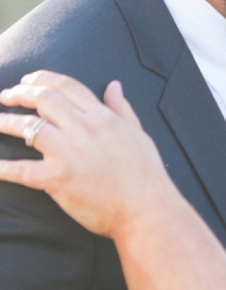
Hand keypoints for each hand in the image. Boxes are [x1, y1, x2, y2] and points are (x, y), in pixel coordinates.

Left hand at [0, 71, 173, 235]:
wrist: (147, 210)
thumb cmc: (146, 176)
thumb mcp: (138, 133)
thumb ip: (122, 108)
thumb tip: (114, 85)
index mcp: (102, 117)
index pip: (66, 86)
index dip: (42, 79)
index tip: (27, 81)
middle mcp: (84, 129)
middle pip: (43, 99)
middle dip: (19, 94)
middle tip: (5, 96)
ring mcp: (69, 152)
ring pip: (28, 127)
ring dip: (5, 121)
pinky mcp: (58, 178)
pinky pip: (21, 169)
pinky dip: (1, 167)